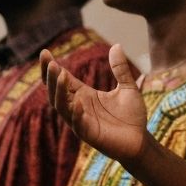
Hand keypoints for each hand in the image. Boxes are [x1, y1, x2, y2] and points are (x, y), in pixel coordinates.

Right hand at [43, 43, 146, 165]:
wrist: (140, 140)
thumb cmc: (132, 116)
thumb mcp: (128, 88)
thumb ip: (120, 69)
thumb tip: (116, 45)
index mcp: (85, 95)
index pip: (64, 79)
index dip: (52, 68)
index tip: (44, 52)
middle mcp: (79, 107)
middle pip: (57, 91)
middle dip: (51, 77)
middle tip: (49, 62)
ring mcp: (81, 121)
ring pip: (62, 106)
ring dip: (60, 92)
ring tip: (61, 75)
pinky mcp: (89, 134)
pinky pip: (77, 124)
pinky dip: (76, 113)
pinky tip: (77, 102)